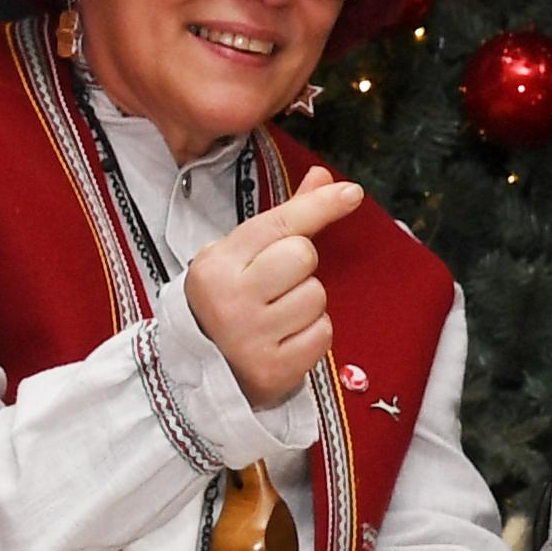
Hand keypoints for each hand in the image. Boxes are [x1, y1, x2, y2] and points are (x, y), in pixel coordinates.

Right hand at [186, 168, 363, 406]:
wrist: (200, 372)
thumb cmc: (228, 303)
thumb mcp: (240, 257)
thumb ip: (284, 219)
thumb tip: (323, 178)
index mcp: (216, 264)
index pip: (279, 225)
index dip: (318, 205)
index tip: (351, 193)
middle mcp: (230, 298)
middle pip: (302, 256)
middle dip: (301, 267)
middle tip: (277, 285)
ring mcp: (251, 337)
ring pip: (316, 296)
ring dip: (307, 304)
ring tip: (278, 316)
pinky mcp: (273, 369)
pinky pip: (322, 334)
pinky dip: (312, 334)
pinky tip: (285, 339)